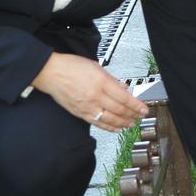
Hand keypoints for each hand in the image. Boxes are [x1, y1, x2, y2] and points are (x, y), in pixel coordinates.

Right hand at [30, 52, 148, 132]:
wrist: (50, 72)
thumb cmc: (70, 66)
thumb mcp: (96, 67)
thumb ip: (112, 79)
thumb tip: (124, 88)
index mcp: (101, 82)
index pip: (124, 98)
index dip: (136, 105)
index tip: (144, 109)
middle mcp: (95, 96)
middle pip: (119, 110)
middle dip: (132, 115)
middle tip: (140, 116)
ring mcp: (87, 107)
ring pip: (110, 119)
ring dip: (123, 123)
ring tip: (131, 123)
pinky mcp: (80, 113)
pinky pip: (97, 123)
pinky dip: (109, 127)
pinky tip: (116, 128)